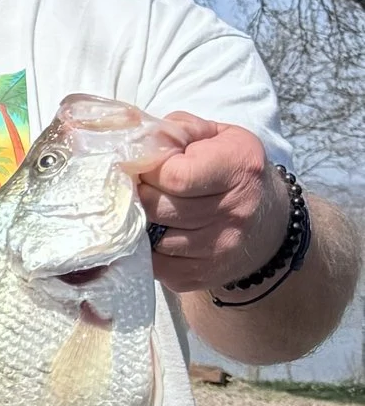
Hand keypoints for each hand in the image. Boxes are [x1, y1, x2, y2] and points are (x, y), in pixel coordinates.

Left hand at [137, 117, 286, 295]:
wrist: (269, 223)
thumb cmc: (233, 169)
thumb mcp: (217, 136)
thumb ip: (177, 130)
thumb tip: (135, 141)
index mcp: (239, 169)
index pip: (174, 176)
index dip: (148, 169)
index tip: (143, 165)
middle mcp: (235, 213)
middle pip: (158, 208)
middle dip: (138, 194)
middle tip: (136, 186)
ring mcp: (219, 248)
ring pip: (153, 238)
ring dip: (138, 222)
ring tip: (143, 207)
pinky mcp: (201, 275)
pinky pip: (156, 264)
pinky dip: (145, 248)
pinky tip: (151, 232)